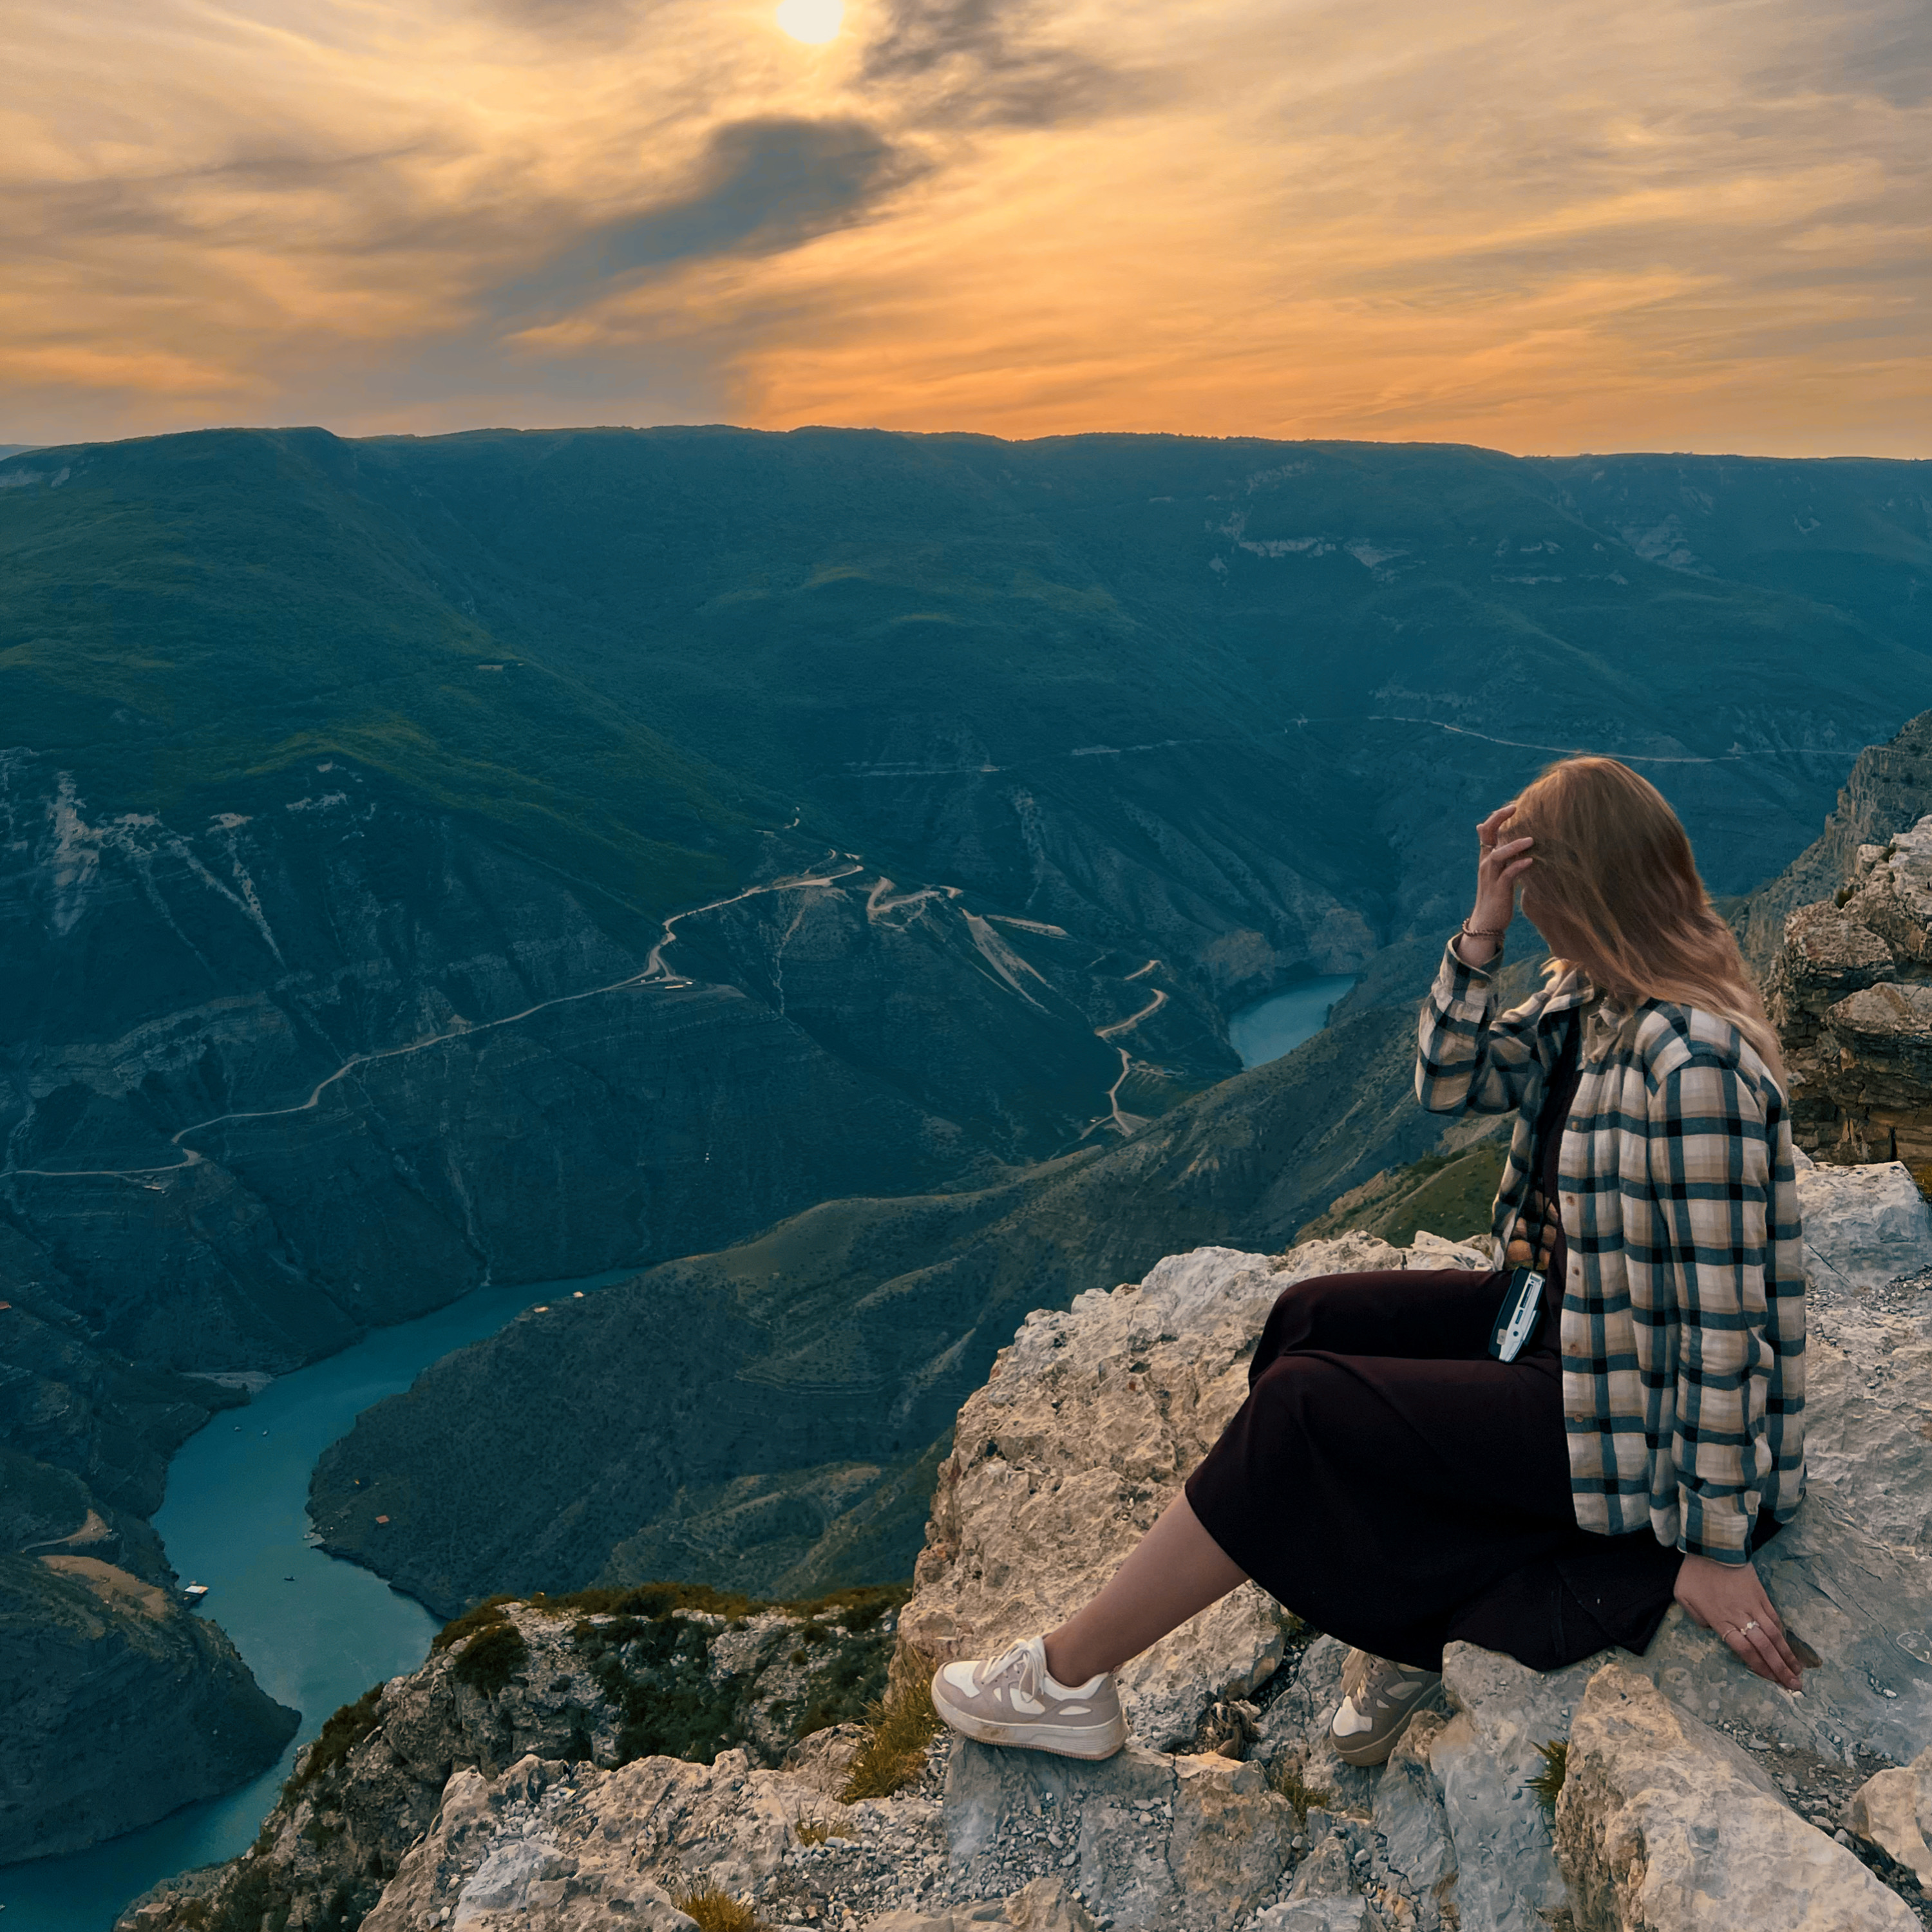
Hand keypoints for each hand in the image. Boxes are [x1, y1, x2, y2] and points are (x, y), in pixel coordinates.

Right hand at [1461, 807, 1533, 961]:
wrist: (1487, 923)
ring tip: (1531, 839)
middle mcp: (1485, 864)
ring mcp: (1490, 877)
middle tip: (1513, 808)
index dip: (1497, 817)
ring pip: (1497, 855)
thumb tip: (1514, 845)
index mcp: (1486, 858)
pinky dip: (1518, 867)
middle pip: (1486, 835)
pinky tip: (1531, 862)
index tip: (1513, 806)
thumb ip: (1504, 857)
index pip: (1487, 831)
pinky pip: (1507, 875)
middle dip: (1498, 820)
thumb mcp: (1500, 873)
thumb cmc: (1496, 896)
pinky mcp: (1498, 890)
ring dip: (1513, 845)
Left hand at [1673, 1553, 1805, 1690]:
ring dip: (1787, 1655)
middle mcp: (1738, 1617)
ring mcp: (1753, 1606)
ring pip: (1773, 1635)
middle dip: (1779, 1669)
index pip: (1743, 1650)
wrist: (1712, 1546)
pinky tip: (1789, 1646)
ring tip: (1798, 1671)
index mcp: (1719, 1620)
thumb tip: (1713, 1630)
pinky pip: (1775, 1618)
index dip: (1759, 1667)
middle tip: (1794, 1685)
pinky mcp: (1761, 1595)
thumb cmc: (1694, 1572)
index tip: (1771, 1681)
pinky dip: (1783, 1634)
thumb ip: (1696, 1618)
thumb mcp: (1683, 1596)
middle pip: (1762, 1648)